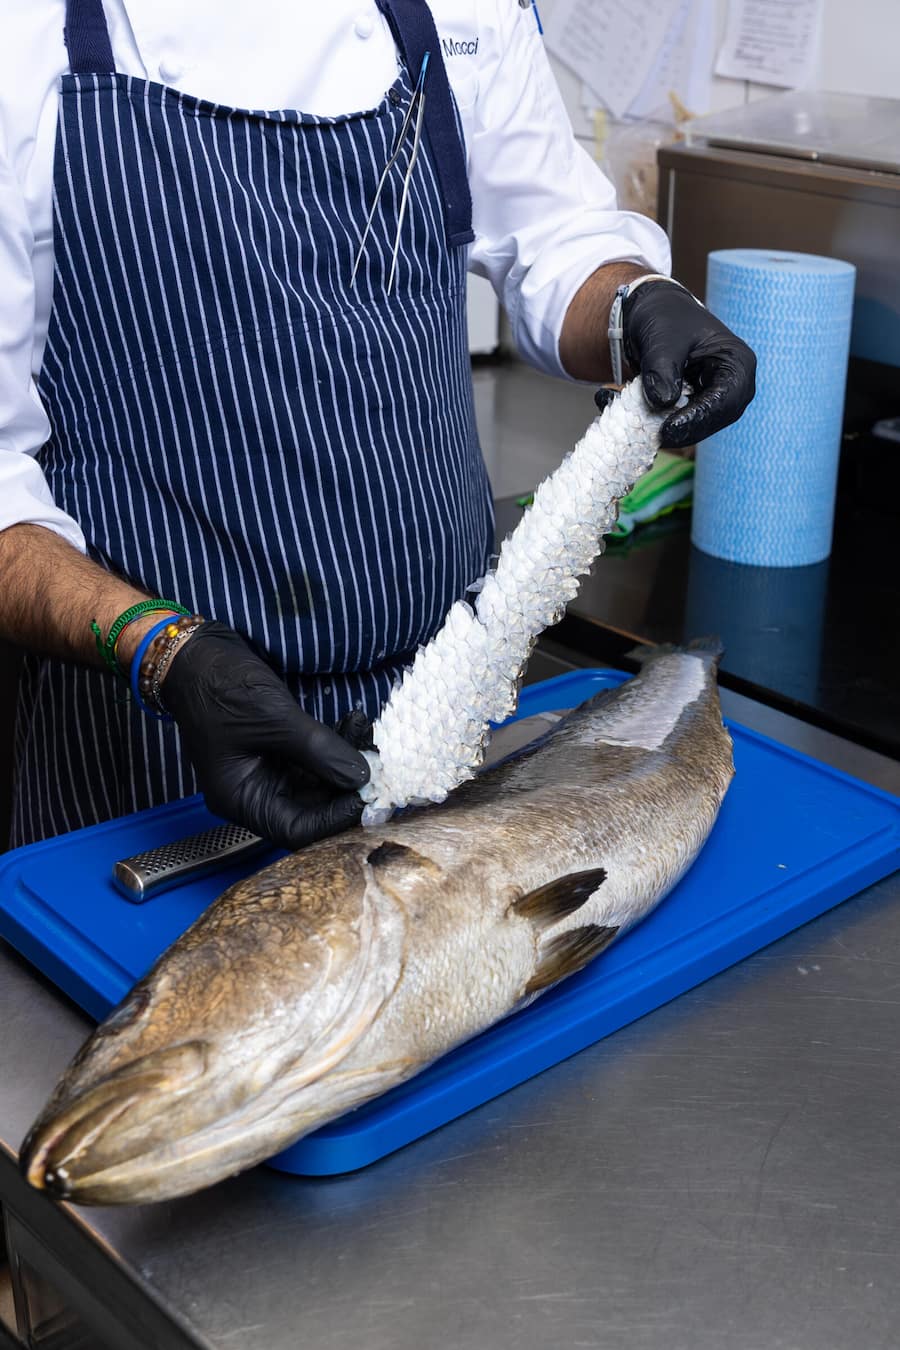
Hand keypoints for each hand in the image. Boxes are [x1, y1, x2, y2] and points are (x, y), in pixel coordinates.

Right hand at [159, 622, 370, 849]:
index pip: (294, 831)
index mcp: (239, 798)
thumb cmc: (221, 687)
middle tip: (377, 763)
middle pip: (311, 807)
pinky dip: (335, 742)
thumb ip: (319, 750)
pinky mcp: (279, 749)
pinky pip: (315, 757)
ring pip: (319, 779)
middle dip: (346, 786)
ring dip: (346, 758)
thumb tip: (362, 777)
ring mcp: (268, 770)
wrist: (197, 652)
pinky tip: (354, 721)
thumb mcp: (274, 719)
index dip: (332, 819)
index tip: (364, 795)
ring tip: (366, 731)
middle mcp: (254, 791)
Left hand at [606, 279, 756, 448]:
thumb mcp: (662, 338)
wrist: (649, 317)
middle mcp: (730, 387)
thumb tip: (663, 402)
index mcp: (736, 363)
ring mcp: (712, 401)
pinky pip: (674, 425)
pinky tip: (620, 409)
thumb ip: (663, 368)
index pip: (726, 400)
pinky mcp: (690, 410)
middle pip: (713, 421)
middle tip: (651, 436)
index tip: (669, 429)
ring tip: (627, 418)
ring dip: (660, 429)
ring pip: (692, 429)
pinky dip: (648, 423)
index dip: (699, 418)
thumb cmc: (664, 317)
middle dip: (681, 431)